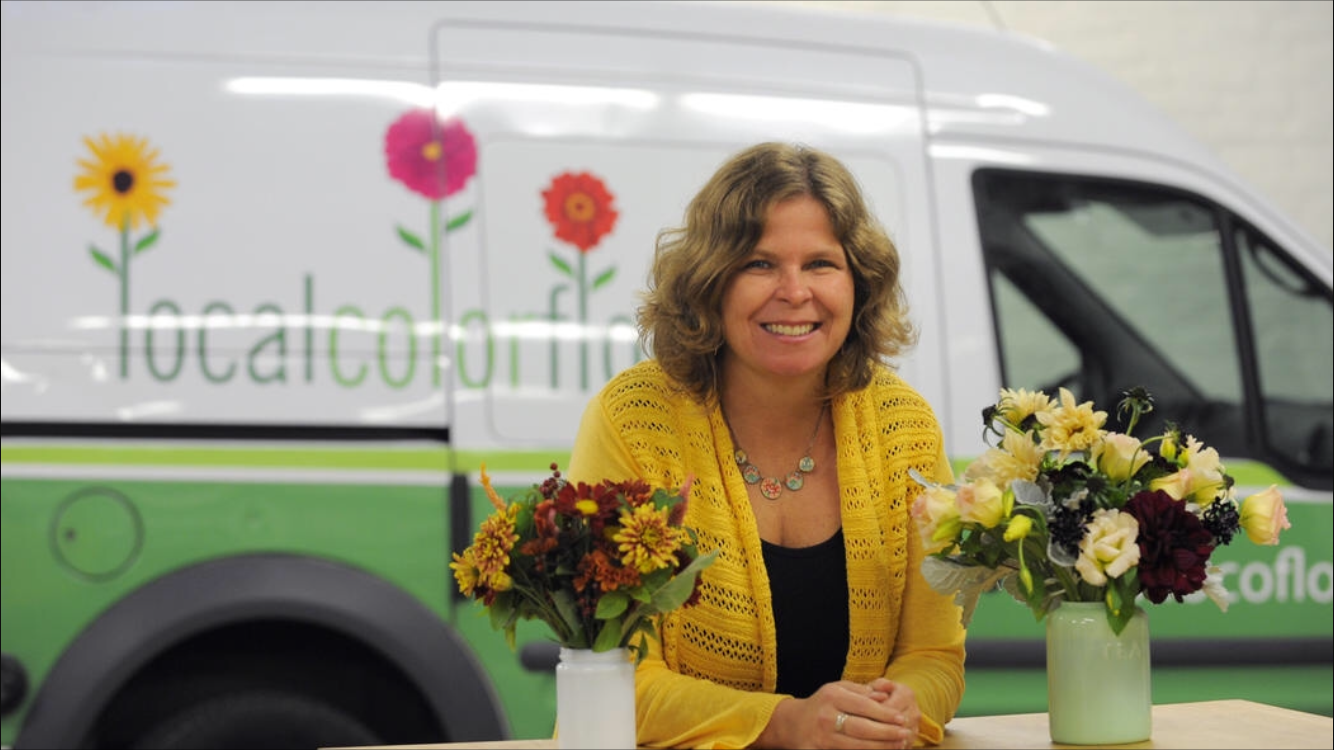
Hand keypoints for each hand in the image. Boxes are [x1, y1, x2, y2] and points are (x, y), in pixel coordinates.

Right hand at [755, 679, 917, 747]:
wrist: (792, 724)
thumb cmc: (821, 705)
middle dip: (887, 733)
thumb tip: (886, 696)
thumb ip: (861, 691)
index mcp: (832, 697)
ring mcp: (821, 737)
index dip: (885, 714)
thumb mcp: (837, 689)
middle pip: (863, 728)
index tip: (901, 718)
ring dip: (881, 747)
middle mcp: (826, 716)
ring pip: (857, 745)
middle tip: (905, 734)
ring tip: (899, 745)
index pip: (865, 706)